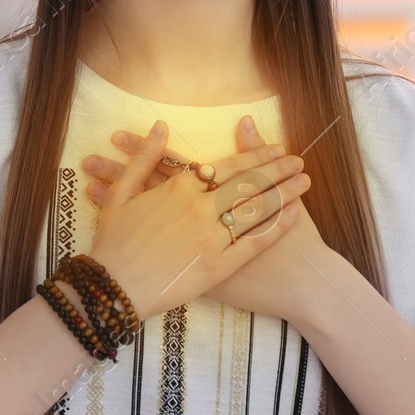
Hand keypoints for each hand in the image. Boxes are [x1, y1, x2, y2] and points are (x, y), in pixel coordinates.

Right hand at [82, 118, 310, 322]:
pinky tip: (295, 214)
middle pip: (248, 183)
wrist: (109, 289)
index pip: (228, 166)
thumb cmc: (113, 242)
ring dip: (284, 192)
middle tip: (299, 160)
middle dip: (278, 169)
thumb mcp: (122, 193)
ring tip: (305, 181)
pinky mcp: (217, 268)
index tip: (276, 148)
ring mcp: (210, 238)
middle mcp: (199, 209)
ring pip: (256, 209)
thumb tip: (161, 125)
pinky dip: (277, 227)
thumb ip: (145, 157)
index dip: (256, 156)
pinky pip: (254, 244)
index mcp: (178, 189)